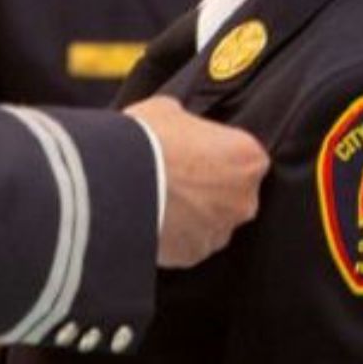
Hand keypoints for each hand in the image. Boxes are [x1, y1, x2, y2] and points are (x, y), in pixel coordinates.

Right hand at [124, 95, 269, 267]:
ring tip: (158, 197)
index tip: (195, 152)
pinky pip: (188, 243)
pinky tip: (151, 216)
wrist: (115, 180)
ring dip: (192, 212)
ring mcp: (220, 230)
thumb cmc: (146, 140)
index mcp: (247, 158)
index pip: (244, 157)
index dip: (217, 153)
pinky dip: (174, 234)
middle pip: (232, 193)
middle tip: (175, 175)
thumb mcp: (168, 109)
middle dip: (208, 187)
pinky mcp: (194, 254)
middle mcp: (243, 199)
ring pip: (211, 221)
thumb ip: (187, 122)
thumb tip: (179, 125)